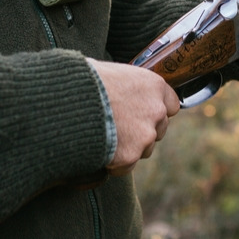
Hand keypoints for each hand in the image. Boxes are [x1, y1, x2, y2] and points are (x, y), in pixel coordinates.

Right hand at [86, 58, 179, 174]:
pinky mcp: (129, 155)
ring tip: (102, 138)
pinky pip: (125, 166)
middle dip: (141, 132)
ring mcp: (145, 135)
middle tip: (117, 129)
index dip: (155, 111)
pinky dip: (113, 163)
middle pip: (158, 129)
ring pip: (143, 149)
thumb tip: (117, 89)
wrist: (67, 101)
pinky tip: (96, 149)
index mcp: (154, 86)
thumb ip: (124, 85)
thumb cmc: (82, 81)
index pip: (171, 104)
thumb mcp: (109, 72)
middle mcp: (156, 111)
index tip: (142, 114)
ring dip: (128, 148)